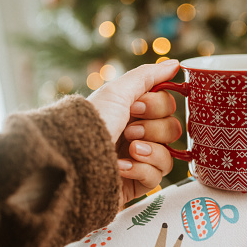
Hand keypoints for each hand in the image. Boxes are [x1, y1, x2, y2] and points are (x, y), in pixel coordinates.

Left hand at [87, 60, 181, 206]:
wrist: (72, 162)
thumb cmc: (91, 124)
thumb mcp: (117, 92)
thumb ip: (148, 76)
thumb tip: (175, 64)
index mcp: (133, 112)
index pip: (168, 106)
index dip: (157, 105)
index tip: (134, 107)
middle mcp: (138, 134)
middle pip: (172, 129)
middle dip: (153, 129)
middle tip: (129, 131)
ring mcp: (139, 160)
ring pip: (168, 154)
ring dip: (149, 151)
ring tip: (128, 151)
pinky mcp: (138, 183)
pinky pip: (158, 176)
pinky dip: (140, 170)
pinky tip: (120, 168)